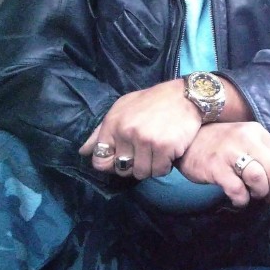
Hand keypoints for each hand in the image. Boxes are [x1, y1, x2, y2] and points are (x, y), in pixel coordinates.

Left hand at [79, 79, 201, 179]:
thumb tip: (83, 152)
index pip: (99, 160)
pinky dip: (165, 166)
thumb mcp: (123, 108)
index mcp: (113, 123)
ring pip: (141, 173)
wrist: (186, 96)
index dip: (110, 164)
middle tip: (144, 152)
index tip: (122, 158)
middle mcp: (126, 132)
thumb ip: (101, 131)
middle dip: (133, 165)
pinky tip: (168, 152)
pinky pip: (160, 171)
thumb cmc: (153, 101)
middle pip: (121, 170)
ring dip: (150, 166)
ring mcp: (145, 140)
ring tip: (157, 151)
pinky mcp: (164, 147)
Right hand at [176, 122, 269, 206]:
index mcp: (257, 132)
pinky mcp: (216, 167)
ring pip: (259, 178)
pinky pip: (237, 189)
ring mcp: (230, 152)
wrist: (187, 142)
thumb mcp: (244, 139)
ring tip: (253, 195)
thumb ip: (262, 151)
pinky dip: (242, 199)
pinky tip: (238, 199)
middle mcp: (246, 139)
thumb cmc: (220, 144)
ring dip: (260, 193)